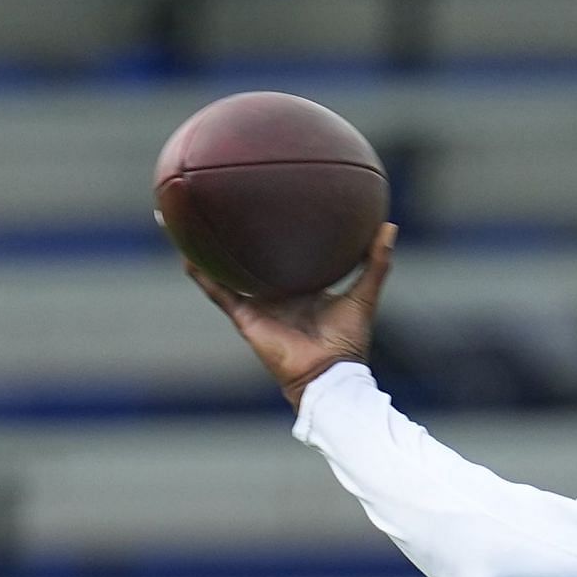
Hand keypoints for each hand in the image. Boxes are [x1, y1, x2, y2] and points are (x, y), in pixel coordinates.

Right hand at [187, 222, 397, 409]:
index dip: (282, 233)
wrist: (327, 374)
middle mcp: (279, 293)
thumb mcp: (365, 294)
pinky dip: (203, 276)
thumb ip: (376, 262)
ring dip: (211, 252)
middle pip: (255, 259)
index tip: (277, 205)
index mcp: (304, 287)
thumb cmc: (349, 340)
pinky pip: (218, 293)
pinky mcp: (245, 317)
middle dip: (241, 236)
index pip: (290, 254)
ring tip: (192, 223)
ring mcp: (259, 304)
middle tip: (228, 202)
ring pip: (229, 272)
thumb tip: (390, 225)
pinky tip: (187, 255)